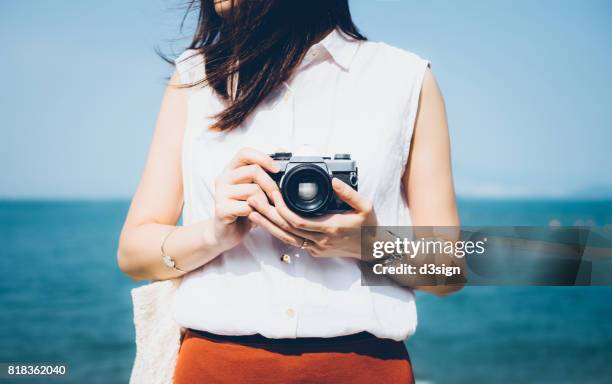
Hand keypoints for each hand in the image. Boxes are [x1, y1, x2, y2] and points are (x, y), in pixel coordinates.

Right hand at [212, 147, 279, 250]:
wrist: (226, 233)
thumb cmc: (244, 209)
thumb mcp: (254, 189)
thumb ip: (264, 173)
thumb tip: (281, 150)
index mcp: (231, 170)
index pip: (245, 153)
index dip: (263, 158)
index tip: (277, 169)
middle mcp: (223, 178)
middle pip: (253, 171)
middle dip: (271, 184)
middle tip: (276, 197)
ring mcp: (220, 194)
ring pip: (253, 190)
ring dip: (265, 202)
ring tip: (263, 210)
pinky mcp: (221, 209)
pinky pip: (248, 207)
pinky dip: (257, 213)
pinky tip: (255, 217)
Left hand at [247, 177, 376, 258]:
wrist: (372, 250)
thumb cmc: (368, 226)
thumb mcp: (365, 206)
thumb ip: (349, 193)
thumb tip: (334, 180)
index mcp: (331, 227)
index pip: (298, 221)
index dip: (282, 209)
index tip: (273, 195)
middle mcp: (320, 240)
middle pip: (286, 229)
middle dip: (267, 215)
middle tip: (251, 200)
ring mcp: (316, 248)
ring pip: (286, 238)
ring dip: (268, 225)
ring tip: (252, 212)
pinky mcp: (315, 251)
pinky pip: (293, 242)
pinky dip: (278, 232)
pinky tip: (268, 223)